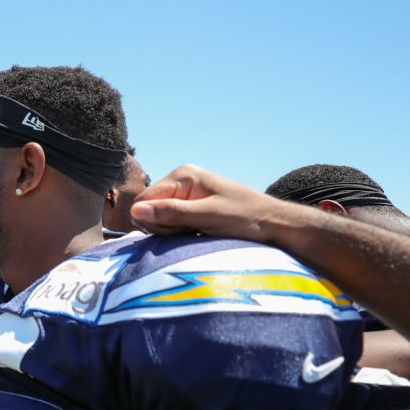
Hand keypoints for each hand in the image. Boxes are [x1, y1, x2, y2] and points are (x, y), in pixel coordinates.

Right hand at [130, 164, 280, 241]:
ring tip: (197, 232)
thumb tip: (135, 211)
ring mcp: (185, 193)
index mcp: (183, 175)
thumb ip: (171, 213)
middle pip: (148, 210)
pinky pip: (170, 222)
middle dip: (164, 226)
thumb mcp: (207, 216)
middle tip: (191, 231)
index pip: (143, 201)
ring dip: (172, 231)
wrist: (275, 224)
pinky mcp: (190, 206)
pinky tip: (196, 233)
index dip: (153, 221)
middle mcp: (181, 181)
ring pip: (158, 218)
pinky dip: (179, 232)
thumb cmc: (246, 218)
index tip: (179, 230)